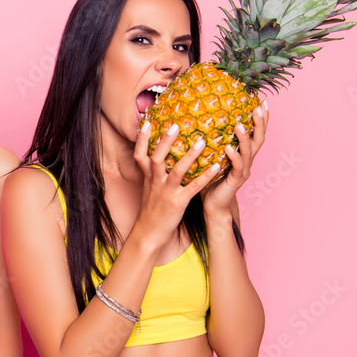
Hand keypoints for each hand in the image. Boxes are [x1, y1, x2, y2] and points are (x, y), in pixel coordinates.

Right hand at [131, 120, 222, 247]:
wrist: (148, 234)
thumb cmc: (151, 210)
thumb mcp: (148, 189)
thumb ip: (152, 173)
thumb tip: (158, 157)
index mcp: (147, 178)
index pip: (139, 155)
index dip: (142, 139)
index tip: (146, 122)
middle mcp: (155, 182)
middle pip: (158, 158)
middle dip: (166, 141)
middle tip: (176, 125)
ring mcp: (167, 192)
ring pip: (177, 170)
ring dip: (190, 155)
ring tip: (202, 141)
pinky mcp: (178, 203)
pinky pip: (193, 187)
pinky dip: (205, 176)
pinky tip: (216, 167)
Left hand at [201, 103, 269, 214]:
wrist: (212, 205)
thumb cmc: (209, 180)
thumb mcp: (210, 157)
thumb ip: (210, 141)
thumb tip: (195, 118)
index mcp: (243, 154)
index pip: (255, 133)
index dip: (261, 118)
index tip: (262, 101)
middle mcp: (247, 161)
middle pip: (259, 139)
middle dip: (260, 123)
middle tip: (259, 108)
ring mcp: (243, 172)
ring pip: (249, 152)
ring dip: (245, 138)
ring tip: (240, 125)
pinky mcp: (235, 182)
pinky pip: (237, 168)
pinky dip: (234, 157)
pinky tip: (228, 148)